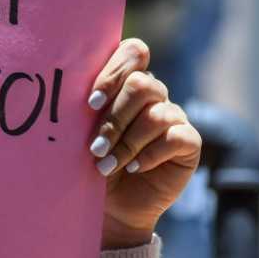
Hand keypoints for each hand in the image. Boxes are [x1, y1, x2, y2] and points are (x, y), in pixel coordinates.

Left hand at [86, 39, 201, 249]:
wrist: (110, 204)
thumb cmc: (91, 161)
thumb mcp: (82, 133)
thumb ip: (85, 108)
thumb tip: (70, 93)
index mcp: (126, 81)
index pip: (133, 53)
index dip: (114, 73)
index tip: (90, 104)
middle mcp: (152, 94)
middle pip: (142, 84)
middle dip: (115, 118)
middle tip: (95, 146)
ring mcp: (173, 115)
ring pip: (155, 114)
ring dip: (126, 143)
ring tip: (105, 165)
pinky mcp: (188, 142)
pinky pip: (175, 137)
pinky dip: (149, 155)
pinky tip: (133, 168)